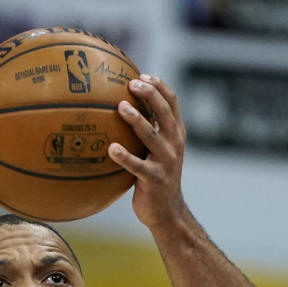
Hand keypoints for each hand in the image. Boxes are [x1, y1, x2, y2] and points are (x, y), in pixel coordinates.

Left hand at [108, 74, 185, 229]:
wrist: (168, 212)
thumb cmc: (156, 177)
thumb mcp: (157, 151)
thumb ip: (149, 130)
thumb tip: (119, 105)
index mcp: (176, 134)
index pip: (172, 102)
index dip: (159, 85)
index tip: (141, 74)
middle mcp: (175, 145)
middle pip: (165, 112)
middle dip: (150, 94)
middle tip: (131, 83)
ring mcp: (166, 162)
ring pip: (152, 135)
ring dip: (137, 120)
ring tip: (121, 107)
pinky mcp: (155, 180)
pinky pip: (137, 166)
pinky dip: (124, 157)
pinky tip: (111, 149)